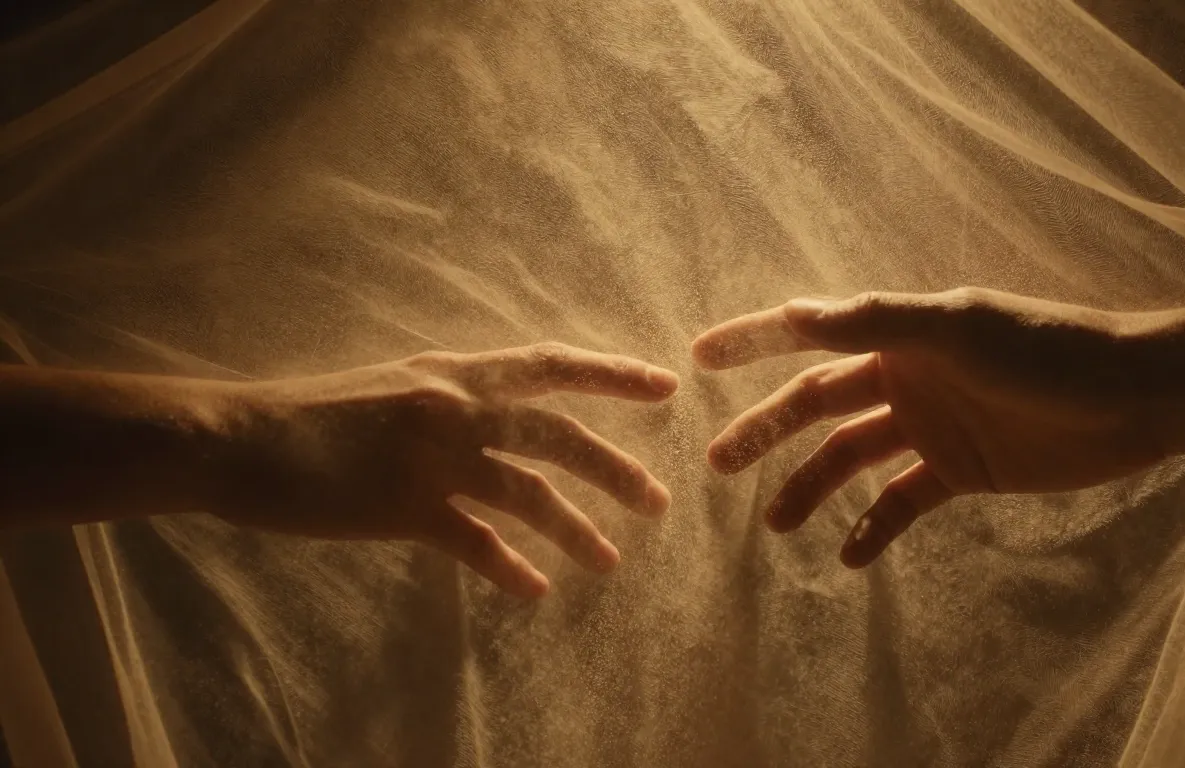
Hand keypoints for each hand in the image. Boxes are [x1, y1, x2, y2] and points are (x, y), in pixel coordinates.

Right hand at [210, 343, 678, 597]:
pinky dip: (511, 569)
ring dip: (577, 529)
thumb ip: (449, 400)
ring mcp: (432, 458)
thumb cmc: (312, 415)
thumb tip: (493, 420)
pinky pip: (477, 544)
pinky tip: (536, 590)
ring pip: (529, 493)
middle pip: (557, 435)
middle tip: (657, 500)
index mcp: (453, 372)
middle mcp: (453, 408)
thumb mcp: (394, 387)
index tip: (664, 384)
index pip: (550, 366)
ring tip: (611, 561)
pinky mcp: (404, 508)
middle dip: (614, 467)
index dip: (611, 374)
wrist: (238, 439)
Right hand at [691, 288, 1165, 567]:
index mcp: (898, 335)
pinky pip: (902, 502)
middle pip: (817, 406)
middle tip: (718, 464)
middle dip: (765, 431)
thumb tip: (796, 314)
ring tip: (774, 525)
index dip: (754, 342)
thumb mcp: (956, 329)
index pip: (811, 336)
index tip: (699, 356)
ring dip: (811, 488)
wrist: (1131, 399)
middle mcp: (905, 377)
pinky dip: (874, 527)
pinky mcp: (960, 471)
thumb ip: (876, 322)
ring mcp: (930, 426)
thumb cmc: (1045, 351)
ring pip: (851, 459)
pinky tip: (848, 556)